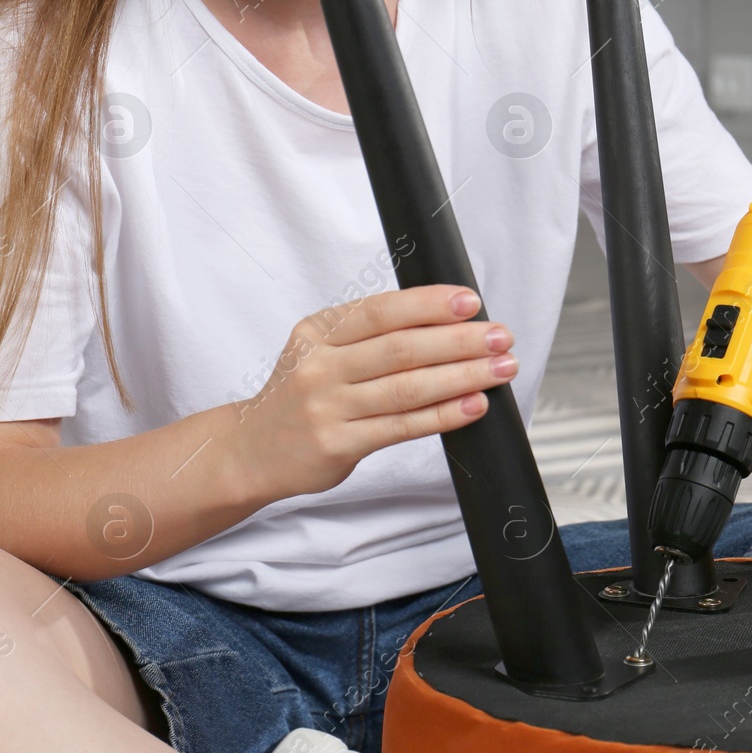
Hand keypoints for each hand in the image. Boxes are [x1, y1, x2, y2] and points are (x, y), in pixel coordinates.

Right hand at [228, 284, 518, 501]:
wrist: (251, 451)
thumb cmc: (302, 396)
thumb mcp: (321, 352)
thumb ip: (371, 337)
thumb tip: (448, 322)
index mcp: (318, 332)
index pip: (380, 310)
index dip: (428, 304)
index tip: (470, 302)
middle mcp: (319, 366)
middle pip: (400, 348)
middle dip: (459, 340)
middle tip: (500, 336)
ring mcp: (326, 407)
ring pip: (406, 388)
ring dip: (462, 376)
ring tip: (500, 369)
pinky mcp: (338, 444)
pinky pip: (401, 426)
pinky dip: (443, 415)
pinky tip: (473, 405)